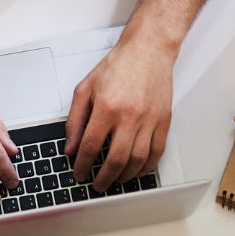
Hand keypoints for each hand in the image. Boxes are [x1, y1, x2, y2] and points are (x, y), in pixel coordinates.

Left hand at [66, 40, 173, 191]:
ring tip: (115, 181)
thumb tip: (70, 147)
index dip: (82, 164)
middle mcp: (129, 116)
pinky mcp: (164, 121)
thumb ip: (75, 119)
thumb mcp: (85, 88)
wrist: (148, 51)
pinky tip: (137, 171)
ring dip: (125, 176)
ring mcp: (149, 120)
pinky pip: (157, 152)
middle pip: (116, 159)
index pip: (91, 146)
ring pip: (137, 160)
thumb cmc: (118, 66)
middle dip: (103, 178)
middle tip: (96, 184)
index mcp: (106, 107)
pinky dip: (147, 167)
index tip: (79, 173)